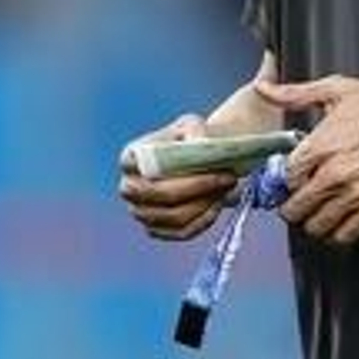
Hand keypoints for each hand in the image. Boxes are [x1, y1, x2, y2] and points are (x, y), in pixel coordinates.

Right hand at [117, 114, 239, 241]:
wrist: (201, 159)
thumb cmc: (194, 140)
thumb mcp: (194, 126)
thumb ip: (195, 132)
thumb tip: (198, 145)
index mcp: (130, 159)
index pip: (143, 171)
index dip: (179, 173)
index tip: (214, 167)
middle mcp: (129, 188)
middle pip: (160, 196)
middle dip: (197, 190)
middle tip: (228, 179)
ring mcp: (141, 212)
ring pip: (174, 217)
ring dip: (205, 204)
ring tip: (226, 189)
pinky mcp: (157, 229)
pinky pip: (182, 232)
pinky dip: (204, 220)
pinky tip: (218, 204)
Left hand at [262, 74, 358, 244]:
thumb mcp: (337, 90)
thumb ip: (295, 94)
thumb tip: (262, 89)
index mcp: (320, 146)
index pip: (286, 179)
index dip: (286, 180)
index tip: (292, 178)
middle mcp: (334, 175)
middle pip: (295, 210)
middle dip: (293, 206)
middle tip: (300, 199)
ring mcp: (356, 195)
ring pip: (316, 228)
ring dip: (313, 222)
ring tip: (319, 211)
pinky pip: (345, 235)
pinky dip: (338, 232)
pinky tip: (340, 219)